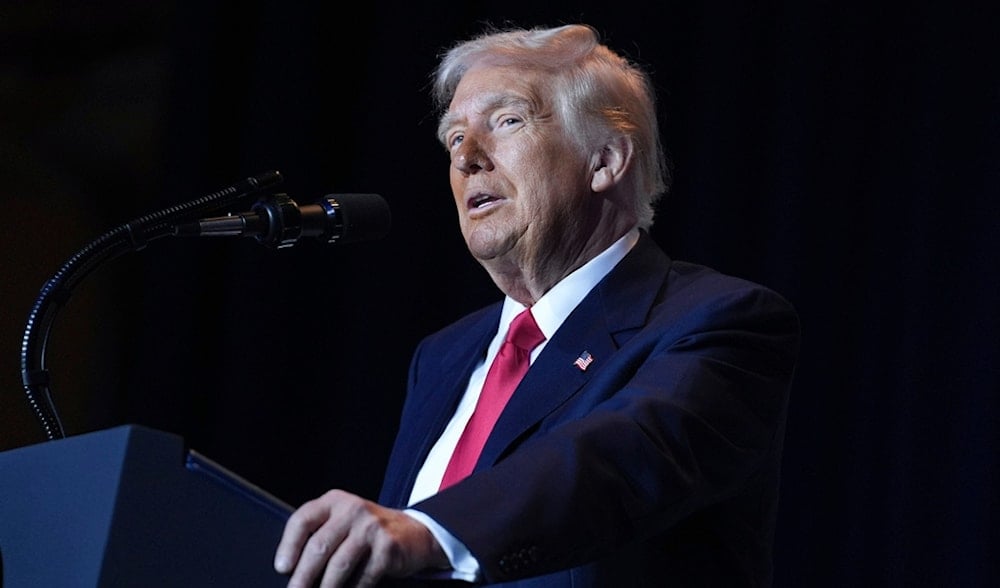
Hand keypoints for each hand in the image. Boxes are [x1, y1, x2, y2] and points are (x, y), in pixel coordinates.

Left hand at [274, 489, 449, 586]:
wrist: (414, 533)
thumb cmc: (367, 532)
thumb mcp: (343, 521)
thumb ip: (319, 534)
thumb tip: (290, 569)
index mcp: (334, 501)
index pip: (303, 520)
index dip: (288, 545)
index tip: (282, 568)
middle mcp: (353, 509)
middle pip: (319, 546)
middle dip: (303, 576)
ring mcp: (372, 527)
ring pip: (339, 565)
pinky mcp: (388, 547)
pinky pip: (363, 577)